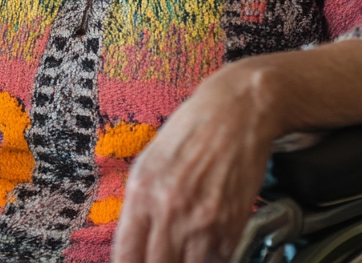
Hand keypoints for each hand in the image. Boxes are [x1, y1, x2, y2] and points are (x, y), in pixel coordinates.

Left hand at [111, 61, 276, 262]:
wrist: (235, 113)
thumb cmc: (190, 132)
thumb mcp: (148, 163)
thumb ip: (139, 205)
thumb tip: (133, 243)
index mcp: (142, 193)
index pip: (126, 256)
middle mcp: (171, 211)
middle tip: (162, 258)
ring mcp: (204, 221)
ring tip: (184, 251)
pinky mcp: (234, 225)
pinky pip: (220, 260)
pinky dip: (212, 258)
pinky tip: (207, 244)